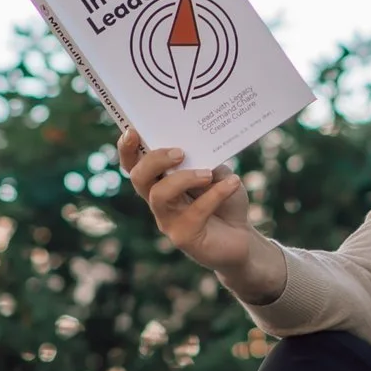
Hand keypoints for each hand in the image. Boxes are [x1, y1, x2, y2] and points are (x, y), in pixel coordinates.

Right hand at [118, 128, 284, 300]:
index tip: (132, 131)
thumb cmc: (225, 202)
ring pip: (160, 196)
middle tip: (180, 153)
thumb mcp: (217, 173)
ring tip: (208, 174)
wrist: (242, 239)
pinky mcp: (184, 237)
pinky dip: (215, 194)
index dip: (127, 149)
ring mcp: (168, 221)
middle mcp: (159, 201)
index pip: (134, 165)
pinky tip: (233, 183)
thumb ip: (204, 160)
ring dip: (184, 178)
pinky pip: (195, 212)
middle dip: (154, 160)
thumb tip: (197, 147)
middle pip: (139, 178)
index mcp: (161, 181)